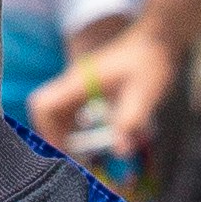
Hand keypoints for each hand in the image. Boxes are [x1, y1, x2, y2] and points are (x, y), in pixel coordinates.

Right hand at [34, 20, 184, 165]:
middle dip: (54, 137)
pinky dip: (76, 127)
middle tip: (71, 161)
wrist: (157, 40)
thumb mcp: (143, 95)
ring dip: (64, 133)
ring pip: (58, 111)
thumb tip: (120, 151)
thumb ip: (129, 122)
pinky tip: (92, 140)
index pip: (44, 105)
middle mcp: (74, 81)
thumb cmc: (149, 63)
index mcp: (79, 81)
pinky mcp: (90, 86)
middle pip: (46, 111)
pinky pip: (72, 109)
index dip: (46, 131)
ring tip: (81, 157)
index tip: (62, 153)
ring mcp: (81, 83)